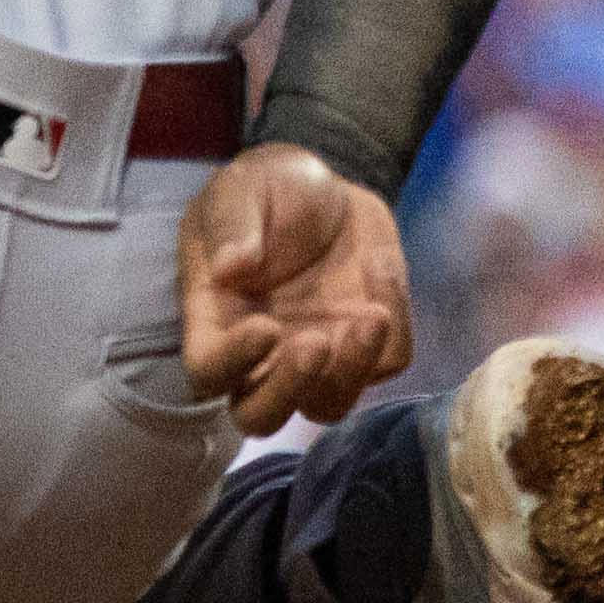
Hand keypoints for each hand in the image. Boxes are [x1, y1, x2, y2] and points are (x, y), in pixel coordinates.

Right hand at [174, 142, 410, 434]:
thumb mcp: (243, 187)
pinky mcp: (366, 348)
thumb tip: (230, 267)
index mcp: (215, 319)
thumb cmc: (268, 190)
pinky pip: (386, 363)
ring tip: (371, 317)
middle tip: (315, 343)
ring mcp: (317, 357)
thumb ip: (232, 223)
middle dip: (289, 391)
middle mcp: (262, 354)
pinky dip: (393, 326)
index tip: (266, 327)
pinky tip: (379, 265)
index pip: (209, 369)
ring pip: (328, 405)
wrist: (328, 191)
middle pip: (260, 415)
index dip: (234, 363)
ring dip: (350, 374)